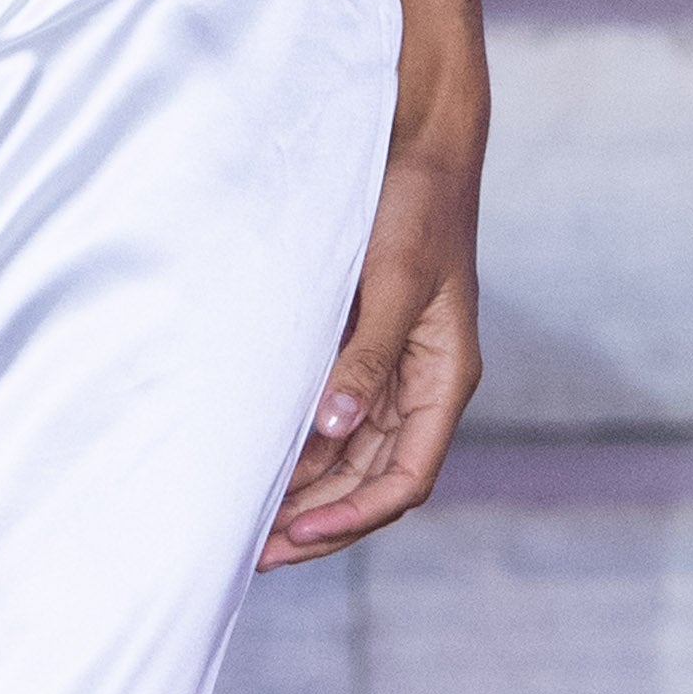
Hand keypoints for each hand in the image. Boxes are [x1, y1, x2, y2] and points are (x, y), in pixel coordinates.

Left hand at [260, 128, 481, 567]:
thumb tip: (334, 426)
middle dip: (320, 521)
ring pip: (349, 458)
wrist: (415, 141)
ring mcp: (390, 369)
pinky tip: (258, 462)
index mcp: (444, 378)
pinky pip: (331, 418)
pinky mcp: (359, 347)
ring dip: (306, 493)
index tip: (296, 535)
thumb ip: (367, 355)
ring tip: (248, 521)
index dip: (352, 515)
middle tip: (254, 552)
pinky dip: (299, 448)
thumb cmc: (417, 205)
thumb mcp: (395, 280)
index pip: (404, 477)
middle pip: (372, 481)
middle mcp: (419, 385)